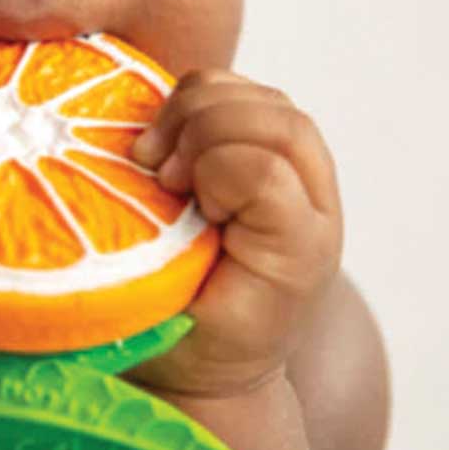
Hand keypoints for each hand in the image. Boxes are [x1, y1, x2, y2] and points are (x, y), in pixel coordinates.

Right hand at [129, 69, 342, 397]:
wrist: (212, 355)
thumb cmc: (185, 342)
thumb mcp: (176, 327)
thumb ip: (169, 268)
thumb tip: (138, 190)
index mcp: (297, 253)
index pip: (266, 172)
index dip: (212, 172)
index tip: (175, 200)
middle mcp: (311, 205)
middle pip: (277, 118)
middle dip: (202, 127)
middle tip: (161, 173)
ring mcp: (294, 173)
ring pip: (261, 97)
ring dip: (196, 106)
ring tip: (158, 152)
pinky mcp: (261, 150)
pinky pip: (241, 94)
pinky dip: (195, 98)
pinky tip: (168, 136)